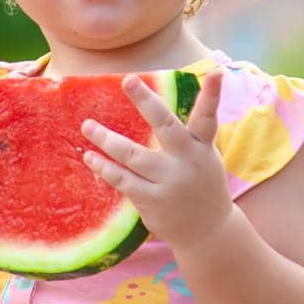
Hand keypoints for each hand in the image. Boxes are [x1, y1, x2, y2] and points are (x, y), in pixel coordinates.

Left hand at [80, 69, 233, 252]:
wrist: (208, 232)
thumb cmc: (201, 183)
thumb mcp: (204, 156)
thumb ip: (188, 134)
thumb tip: (160, 104)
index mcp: (202, 147)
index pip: (208, 117)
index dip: (213, 95)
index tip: (217, 72)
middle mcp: (188, 161)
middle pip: (166, 126)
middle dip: (147, 101)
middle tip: (128, 79)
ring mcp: (169, 182)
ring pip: (132, 155)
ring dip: (106, 139)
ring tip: (87, 126)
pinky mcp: (152, 200)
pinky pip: (122, 179)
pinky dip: (104, 167)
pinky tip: (90, 156)